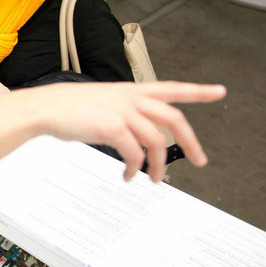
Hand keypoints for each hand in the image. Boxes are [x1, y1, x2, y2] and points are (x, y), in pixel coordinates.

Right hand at [29, 81, 225, 181]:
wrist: (45, 107)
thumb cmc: (69, 106)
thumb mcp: (104, 102)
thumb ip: (125, 111)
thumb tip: (137, 134)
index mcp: (131, 90)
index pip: (172, 87)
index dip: (198, 91)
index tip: (219, 91)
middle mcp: (130, 98)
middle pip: (173, 119)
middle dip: (191, 142)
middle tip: (200, 160)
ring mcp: (122, 111)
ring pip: (157, 141)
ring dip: (159, 165)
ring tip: (155, 179)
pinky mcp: (112, 127)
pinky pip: (134, 153)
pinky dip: (134, 168)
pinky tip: (128, 175)